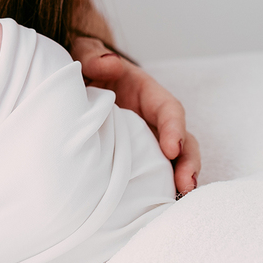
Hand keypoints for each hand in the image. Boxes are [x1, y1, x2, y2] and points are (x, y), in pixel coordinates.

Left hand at [72, 36, 200, 196]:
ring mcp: (147, 140)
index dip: (174, 128)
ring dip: (179, 181)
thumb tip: (110, 64)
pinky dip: (158, 189)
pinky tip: (155, 208)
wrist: (75, 81)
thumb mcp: (84, 54)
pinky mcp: (137, 157)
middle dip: (188, 162)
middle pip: (182, 140)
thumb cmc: (83, 67)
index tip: (171, 148)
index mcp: (146, 93)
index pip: (169, 109)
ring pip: (173, 162)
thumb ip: (93, 56)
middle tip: (185, 184)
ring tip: (177, 201)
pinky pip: (152, 174)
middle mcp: (153, 119)